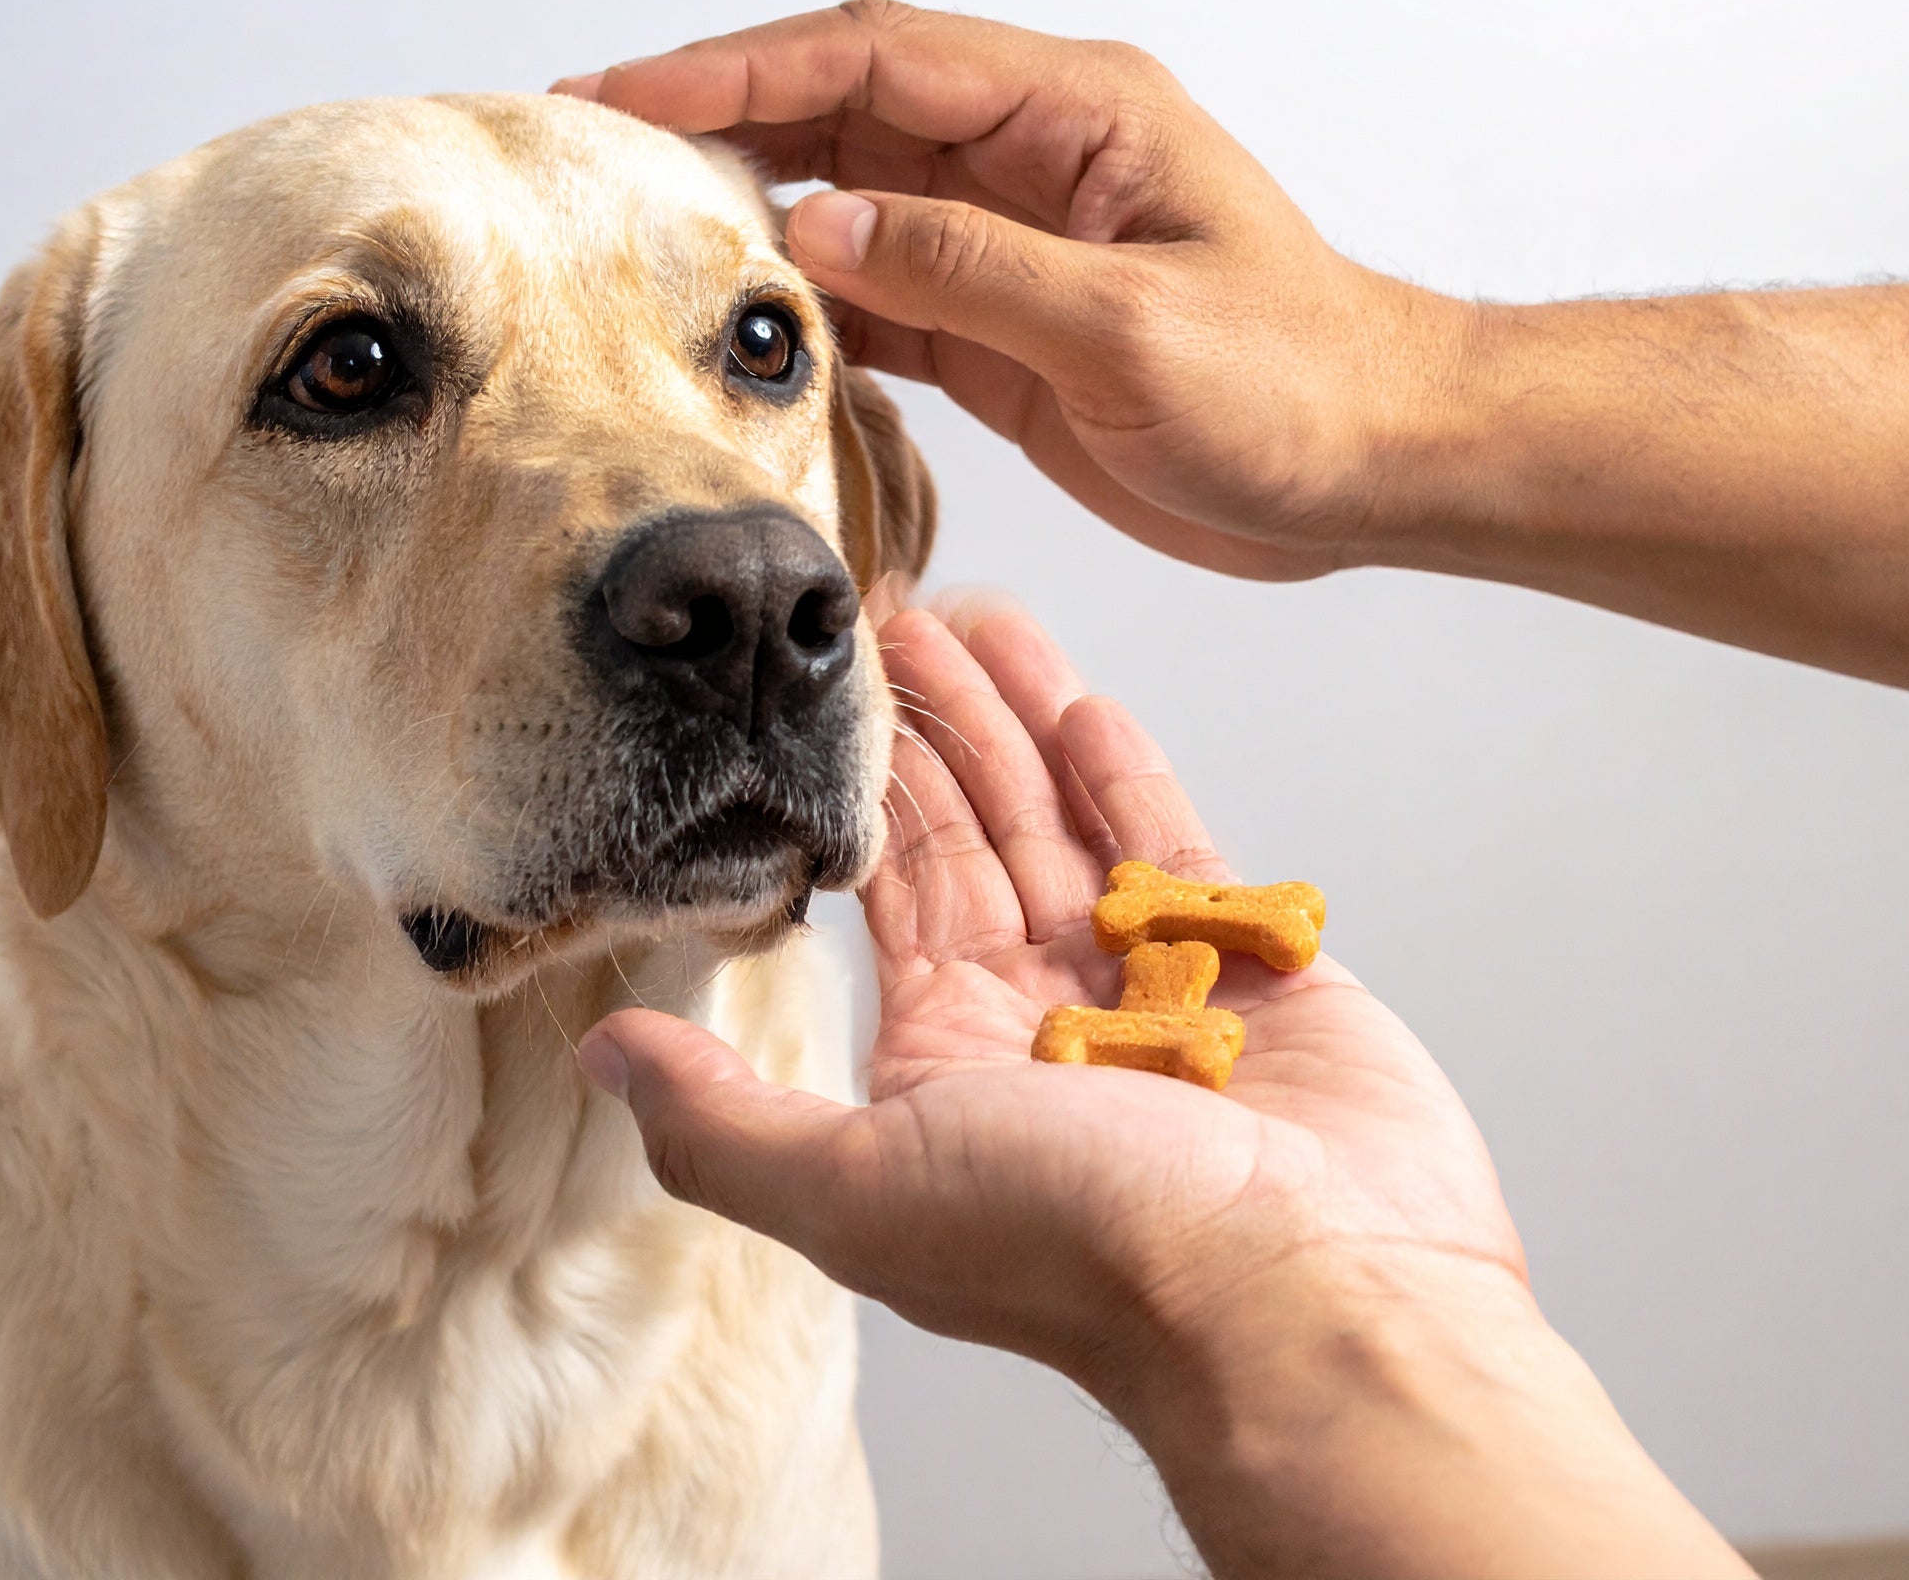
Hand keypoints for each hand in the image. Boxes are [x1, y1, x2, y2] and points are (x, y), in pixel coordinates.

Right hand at [556, 1, 1467, 579]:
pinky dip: (809, 307)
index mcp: (1074, 115)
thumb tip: (820, 224)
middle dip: (719, 121)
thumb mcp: (1134, 329)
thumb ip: (972, 271)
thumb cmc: (1300, 387)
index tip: (630, 94)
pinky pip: (882, 295)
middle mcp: (1031, 158)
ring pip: (850, 198)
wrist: (1374, 467)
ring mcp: (1012, 240)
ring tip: (635, 235)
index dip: (743, 68)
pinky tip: (740, 328)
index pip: (877, 56)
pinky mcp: (1005, 327)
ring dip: (751, 213)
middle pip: (843, 109)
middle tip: (595, 151)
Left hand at [579, 597, 1521, 1391]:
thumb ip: (724, 1119)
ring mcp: (1149, 986)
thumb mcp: (860, 1189)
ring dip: (1020, 723)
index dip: (854, 788)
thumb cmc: (1086, 1251)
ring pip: (1068, 823)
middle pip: (972, 837)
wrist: (1307, 1293)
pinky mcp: (1252, 966)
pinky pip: (1175, 848)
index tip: (825, 691)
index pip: (884, 888)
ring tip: (982, 620)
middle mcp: (1039, 1019)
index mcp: (944, 1063)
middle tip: (896, 615)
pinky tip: (1082, 702)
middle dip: (934, 728)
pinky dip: (1126, 777)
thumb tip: (600, 1054)